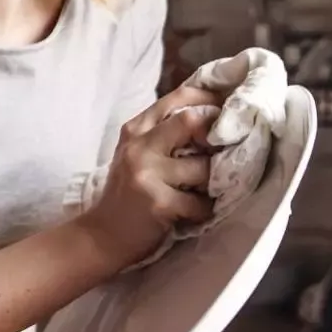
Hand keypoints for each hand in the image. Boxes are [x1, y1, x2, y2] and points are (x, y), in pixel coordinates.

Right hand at [78, 86, 222, 267]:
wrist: (101, 234)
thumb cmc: (128, 192)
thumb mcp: (138, 153)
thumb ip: (165, 133)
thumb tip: (212, 116)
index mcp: (136, 129)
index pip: (179, 97)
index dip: (211, 100)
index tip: (229, 111)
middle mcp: (139, 146)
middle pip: (192, 120)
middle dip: (217, 135)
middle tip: (225, 151)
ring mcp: (147, 173)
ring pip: (203, 166)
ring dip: (213, 182)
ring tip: (204, 191)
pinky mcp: (158, 202)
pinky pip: (201, 202)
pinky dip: (204, 209)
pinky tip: (193, 212)